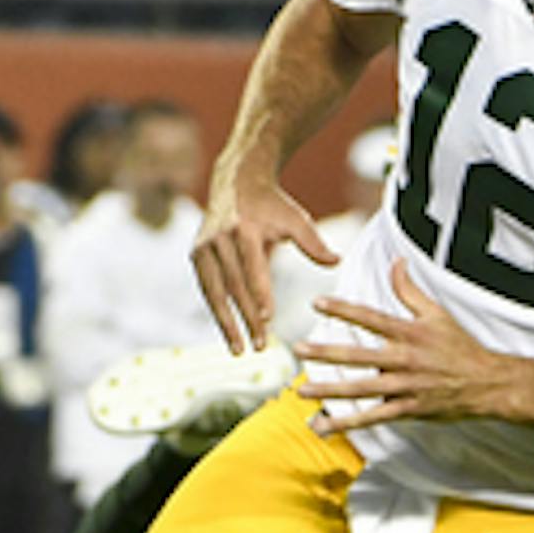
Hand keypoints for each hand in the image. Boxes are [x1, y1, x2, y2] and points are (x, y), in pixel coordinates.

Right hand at [192, 168, 337, 350]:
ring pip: (214, 291)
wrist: (237, 182)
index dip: (259, 294)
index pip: (252, 268)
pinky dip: (217, 311)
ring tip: (238, 350)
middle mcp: (220, 238)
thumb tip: (337, 262)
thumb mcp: (296, 218)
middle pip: (233, 285)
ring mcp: (204, 246)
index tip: (268, 320)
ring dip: (226, 323)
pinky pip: (207, 288)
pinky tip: (229, 332)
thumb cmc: (272, 205)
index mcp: (244, 229)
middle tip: (259, 346)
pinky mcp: (196, 254)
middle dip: (245, 318)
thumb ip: (314, 242)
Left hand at [293, 259, 513, 433]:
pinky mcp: (407, 410)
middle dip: (326, 353)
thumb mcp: (437, 313)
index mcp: (410, 333)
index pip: (371, 318)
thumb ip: (410, 290)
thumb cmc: (461, 347)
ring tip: (303, 391)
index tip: (317, 303)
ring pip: (362, 390)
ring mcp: (405, 387)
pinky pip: (372, 417)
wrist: (488, 383)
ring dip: (330, 391)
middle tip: (299, 350)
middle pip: (359, 356)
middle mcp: (404, 359)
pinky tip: (324, 425)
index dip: (344, 310)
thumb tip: (396, 262)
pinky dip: (347, 423)